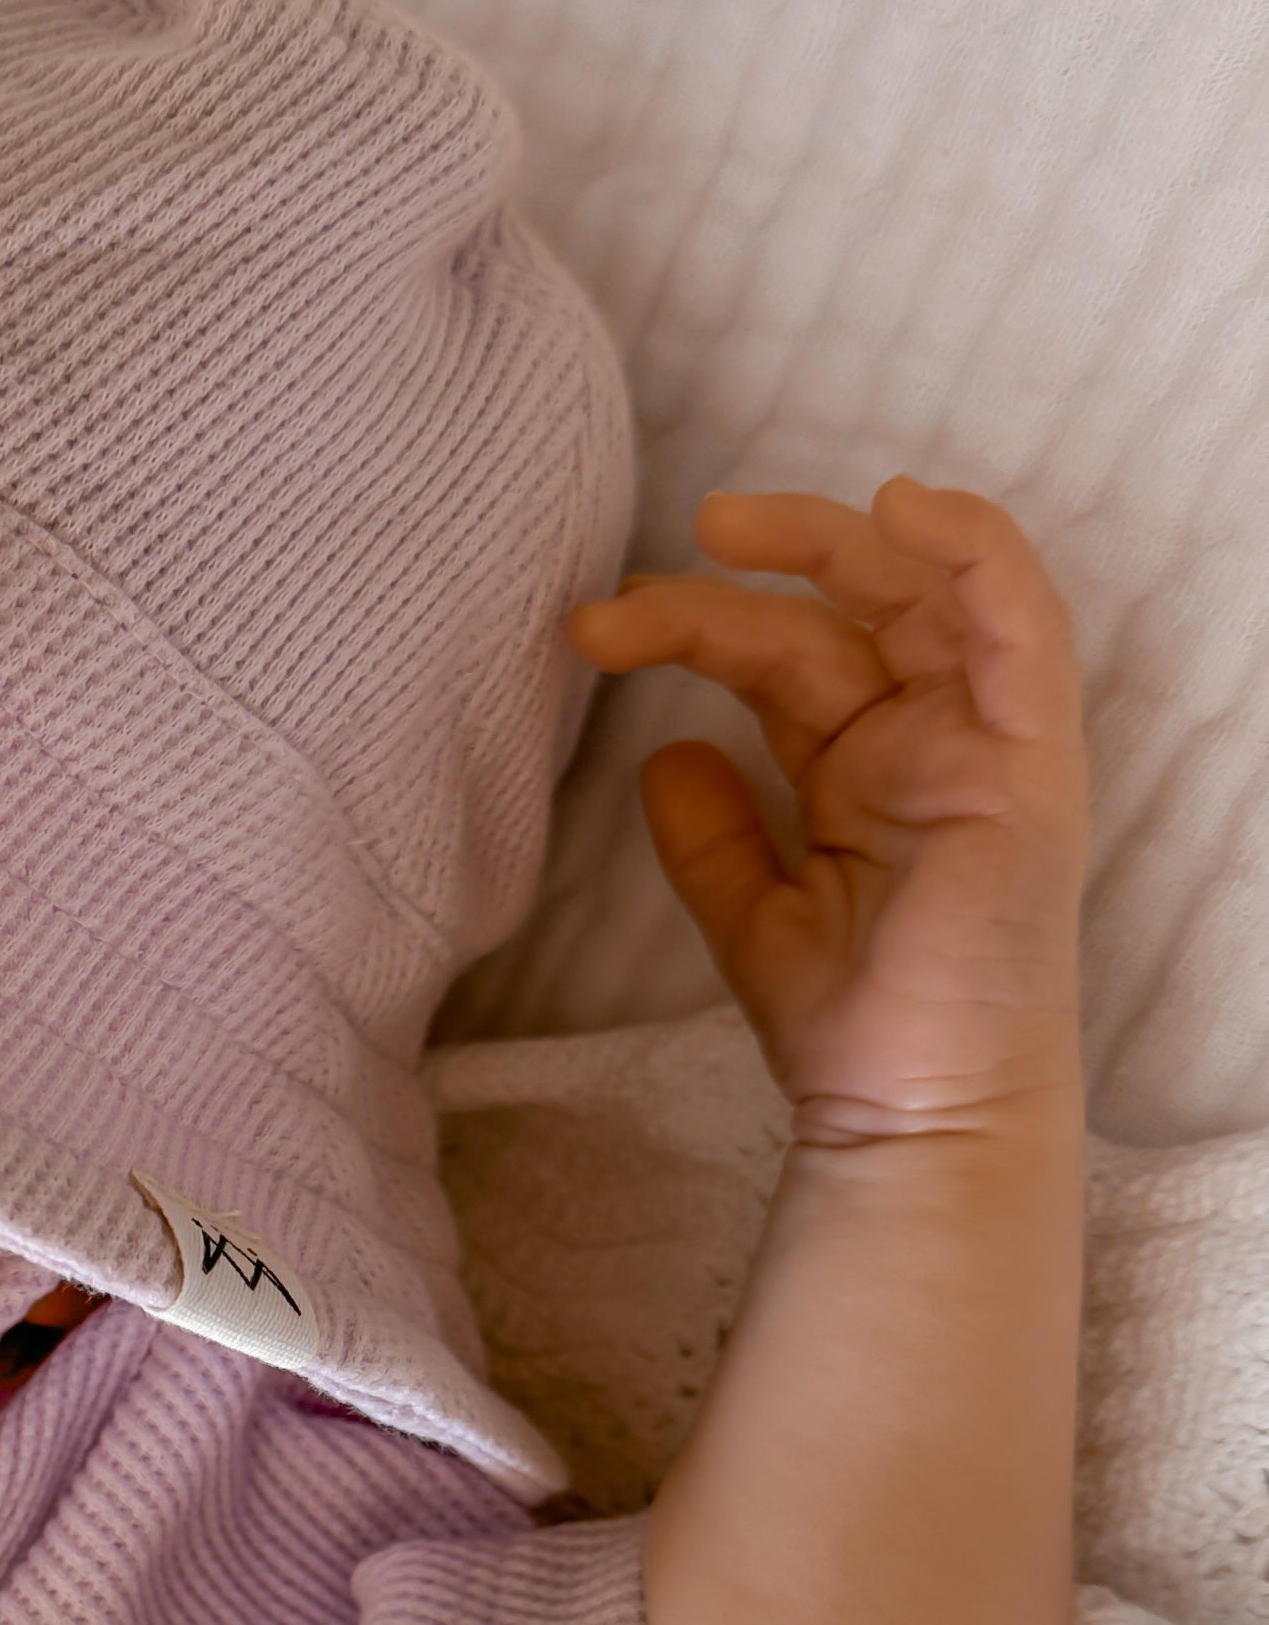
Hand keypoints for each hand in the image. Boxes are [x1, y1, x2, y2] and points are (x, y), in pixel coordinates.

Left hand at [569, 481, 1087, 1141]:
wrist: (910, 1117)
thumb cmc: (850, 1029)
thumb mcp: (750, 914)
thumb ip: (710, 834)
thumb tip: (662, 753)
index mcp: (867, 766)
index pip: (785, 655)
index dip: (693, 624)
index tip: (595, 629)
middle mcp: (930, 740)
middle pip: (844, 610)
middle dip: (743, 574)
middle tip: (629, 583)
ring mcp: (984, 745)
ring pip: (921, 595)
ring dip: (832, 539)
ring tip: (720, 523)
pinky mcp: (1030, 763)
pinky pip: (1024, 624)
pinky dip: (975, 552)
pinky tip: (901, 508)